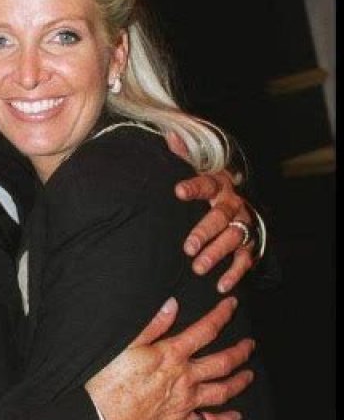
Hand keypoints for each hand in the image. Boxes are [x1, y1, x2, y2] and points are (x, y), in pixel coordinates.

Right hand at [85, 297, 253, 419]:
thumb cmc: (108, 383)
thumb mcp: (126, 346)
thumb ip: (152, 325)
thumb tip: (172, 304)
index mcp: (172, 355)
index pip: (205, 330)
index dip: (221, 316)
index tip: (232, 306)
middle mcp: (186, 378)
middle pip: (223, 363)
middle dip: (241, 352)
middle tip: (250, 345)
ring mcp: (186, 403)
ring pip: (223, 391)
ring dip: (239, 382)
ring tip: (249, 376)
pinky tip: (235, 417)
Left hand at [165, 132, 256, 292]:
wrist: (238, 208)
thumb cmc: (209, 191)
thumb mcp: (197, 173)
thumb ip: (182, 156)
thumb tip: (170, 134)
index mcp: (219, 186)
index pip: (207, 183)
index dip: (194, 186)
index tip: (178, 191)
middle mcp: (234, 205)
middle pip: (221, 217)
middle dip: (205, 232)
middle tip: (187, 247)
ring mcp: (243, 226)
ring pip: (233, 239)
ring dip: (216, 254)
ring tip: (197, 268)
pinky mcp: (249, 246)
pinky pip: (244, 260)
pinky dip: (234, 273)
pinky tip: (221, 285)